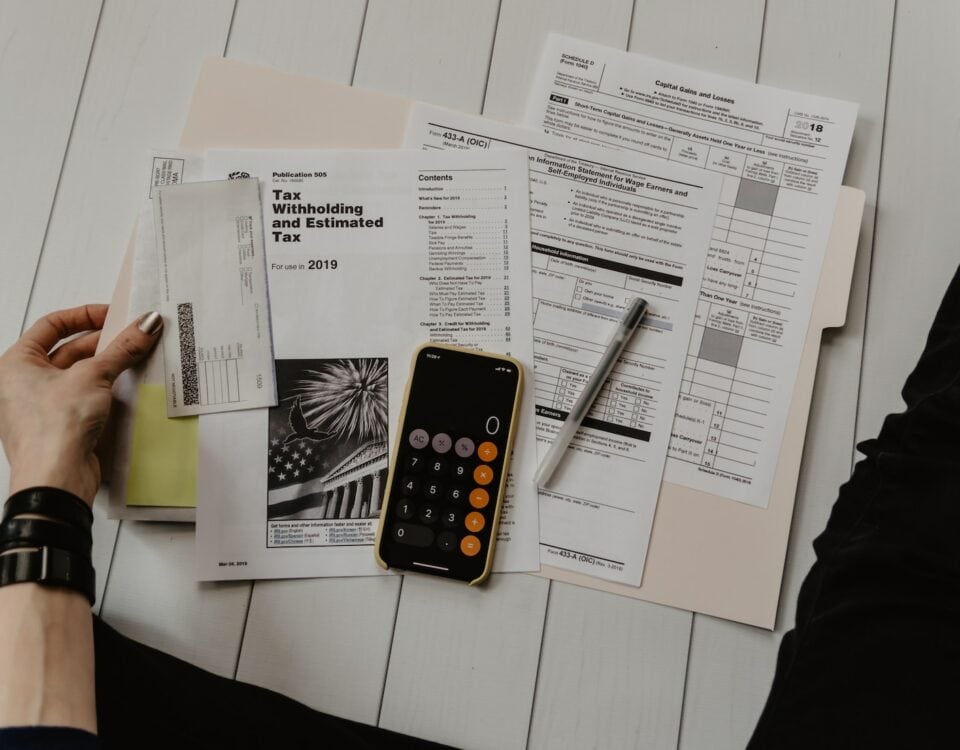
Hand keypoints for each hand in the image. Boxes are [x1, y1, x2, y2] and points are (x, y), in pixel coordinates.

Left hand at [0, 305, 161, 505]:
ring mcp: (43, 405)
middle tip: (133, 335)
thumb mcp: (93, 376)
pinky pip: (87, 396)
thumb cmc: (51, 431)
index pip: (52, 325)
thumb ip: (122, 348)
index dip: (84, 315)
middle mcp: (24, 383)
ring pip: (80, 374)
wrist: (55, 479)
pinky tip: (126, 385)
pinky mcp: (62, 424)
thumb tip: (144, 326)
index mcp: (16, 363)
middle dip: (103, 342)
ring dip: (107, 365)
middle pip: (69, 349)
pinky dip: (106, 388)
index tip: (113, 314)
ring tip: (134, 357)